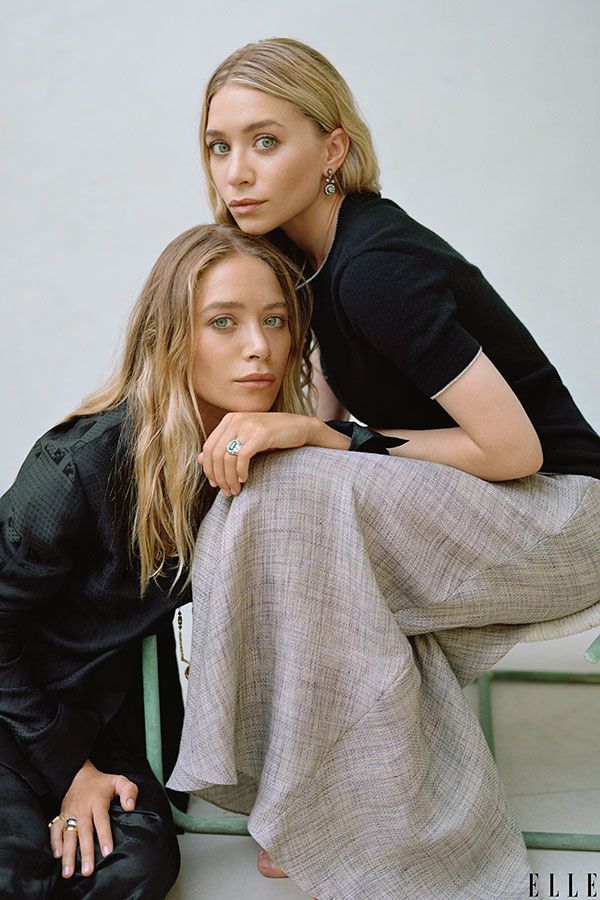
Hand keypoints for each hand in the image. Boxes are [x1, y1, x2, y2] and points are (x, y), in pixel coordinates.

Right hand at [48, 759, 137, 878]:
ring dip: (68, 854)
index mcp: (97, 801)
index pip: (101, 820)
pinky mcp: (60, 816)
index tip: (108, 852)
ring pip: (68, 835)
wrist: (78, 775)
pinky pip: (55, 830)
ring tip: (68, 873)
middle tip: (88, 871)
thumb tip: (130, 807)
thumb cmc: (102, 782)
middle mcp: (82, 809)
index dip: (105, 836)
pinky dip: (54, 843)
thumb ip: (129, 791)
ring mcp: (70, 813)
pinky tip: (57, 857)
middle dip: (86, 852)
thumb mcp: (119, 781)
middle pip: (84, 832)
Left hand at [199, 412, 320, 496]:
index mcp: (229, 420)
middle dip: (218, 477)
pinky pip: (242, 457)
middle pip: (215, 454)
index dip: (208, 468)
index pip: (208, 447)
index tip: (215, 484)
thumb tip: (198, 459)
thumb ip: (224, 447)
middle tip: (226, 492)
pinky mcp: (261, 434)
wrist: (301, 427)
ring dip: (229, 478)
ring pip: (227, 457)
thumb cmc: (273, 436)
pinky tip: (245, 479)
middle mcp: (235, 419)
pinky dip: (240, 471)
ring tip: (236, 490)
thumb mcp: (246, 440)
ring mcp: (248, 425)